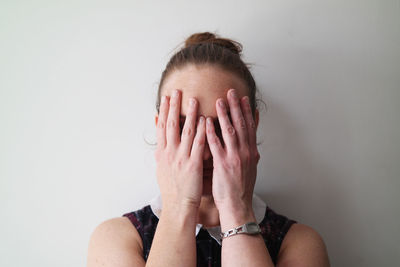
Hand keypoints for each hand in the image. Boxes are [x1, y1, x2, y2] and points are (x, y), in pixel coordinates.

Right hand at [155, 89, 205, 211]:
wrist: (177, 206)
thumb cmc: (171, 189)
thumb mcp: (161, 169)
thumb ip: (160, 153)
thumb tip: (157, 143)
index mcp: (162, 153)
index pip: (162, 127)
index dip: (164, 111)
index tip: (166, 98)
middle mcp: (170, 153)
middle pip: (171, 125)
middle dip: (174, 107)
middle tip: (178, 91)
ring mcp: (181, 158)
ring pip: (185, 131)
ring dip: (189, 114)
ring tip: (193, 100)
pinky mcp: (193, 164)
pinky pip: (198, 144)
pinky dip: (201, 131)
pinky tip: (205, 120)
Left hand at [205, 89, 259, 227]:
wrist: (238, 205)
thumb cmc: (241, 188)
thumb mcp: (250, 168)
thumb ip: (248, 153)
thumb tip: (250, 143)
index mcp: (250, 152)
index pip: (249, 127)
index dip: (246, 111)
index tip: (243, 98)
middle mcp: (245, 152)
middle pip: (241, 124)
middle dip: (236, 107)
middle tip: (232, 92)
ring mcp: (234, 158)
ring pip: (230, 131)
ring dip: (225, 114)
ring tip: (220, 101)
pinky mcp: (223, 165)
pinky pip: (216, 145)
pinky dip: (211, 132)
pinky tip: (207, 122)